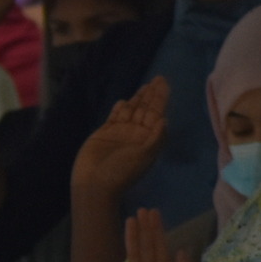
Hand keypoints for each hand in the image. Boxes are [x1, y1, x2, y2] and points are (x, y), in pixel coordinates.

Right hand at [71, 80, 169, 198]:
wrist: (95, 183)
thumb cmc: (122, 172)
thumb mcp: (145, 156)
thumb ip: (156, 138)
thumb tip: (165, 120)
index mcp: (148, 138)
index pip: (156, 113)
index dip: (161, 98)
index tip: (164, 84)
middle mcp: (136, 133)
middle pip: (146, 109)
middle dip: (152, 94)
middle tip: (158, 78)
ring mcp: (119, 132)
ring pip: (131, 110)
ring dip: (138, 98)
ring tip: (146, 86)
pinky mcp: (104, 133)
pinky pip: (114, 117)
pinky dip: (119, 109)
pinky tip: (124, 101)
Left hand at [124, 208, 194, 261]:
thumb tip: (180, 250)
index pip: (158, 248)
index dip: (155, 229)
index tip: (153, 214)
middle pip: (145, 248)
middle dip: (144, 228)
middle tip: (142, 210)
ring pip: (135, 256)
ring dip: (134, 237)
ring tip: (132, 220)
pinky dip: (132, 253)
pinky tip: (131, 244)